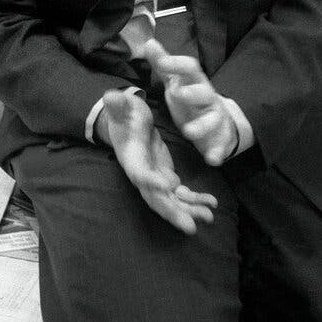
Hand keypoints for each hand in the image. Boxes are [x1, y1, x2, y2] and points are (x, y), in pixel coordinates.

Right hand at [97, 90, 216, 234]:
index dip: (150, 181)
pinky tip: (211, 204)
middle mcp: (142, 174)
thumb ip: (118, 103)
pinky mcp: (166, 176)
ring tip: (209, 216)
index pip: (139, 172)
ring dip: (189, 210)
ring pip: (171, 200)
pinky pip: (180, 194)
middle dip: (172, 212)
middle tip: (190, 226)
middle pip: (155, 198)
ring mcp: (155, 177)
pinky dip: (194, 200)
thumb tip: (110, 95)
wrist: (127, 123)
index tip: (166, 187)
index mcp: (131, 157)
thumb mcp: (123, 105)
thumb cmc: (125, 113)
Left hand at [143, 39, 238, 165]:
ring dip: (202, 125)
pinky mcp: (220, 138)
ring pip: (214, 119)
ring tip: (188, 132)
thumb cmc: (191, 97)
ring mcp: (216, 117)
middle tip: (177, 94)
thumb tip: (148, 41)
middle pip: (205, 91)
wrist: (220, 121)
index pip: (190, 68)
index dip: (177, 64)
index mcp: (195, 82)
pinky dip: (217, 152)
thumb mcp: (176, 80)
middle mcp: (208, 97)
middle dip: (193, 93)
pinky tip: (212, 159)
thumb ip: (163, 63)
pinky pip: (221, 145)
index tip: (162, 61)